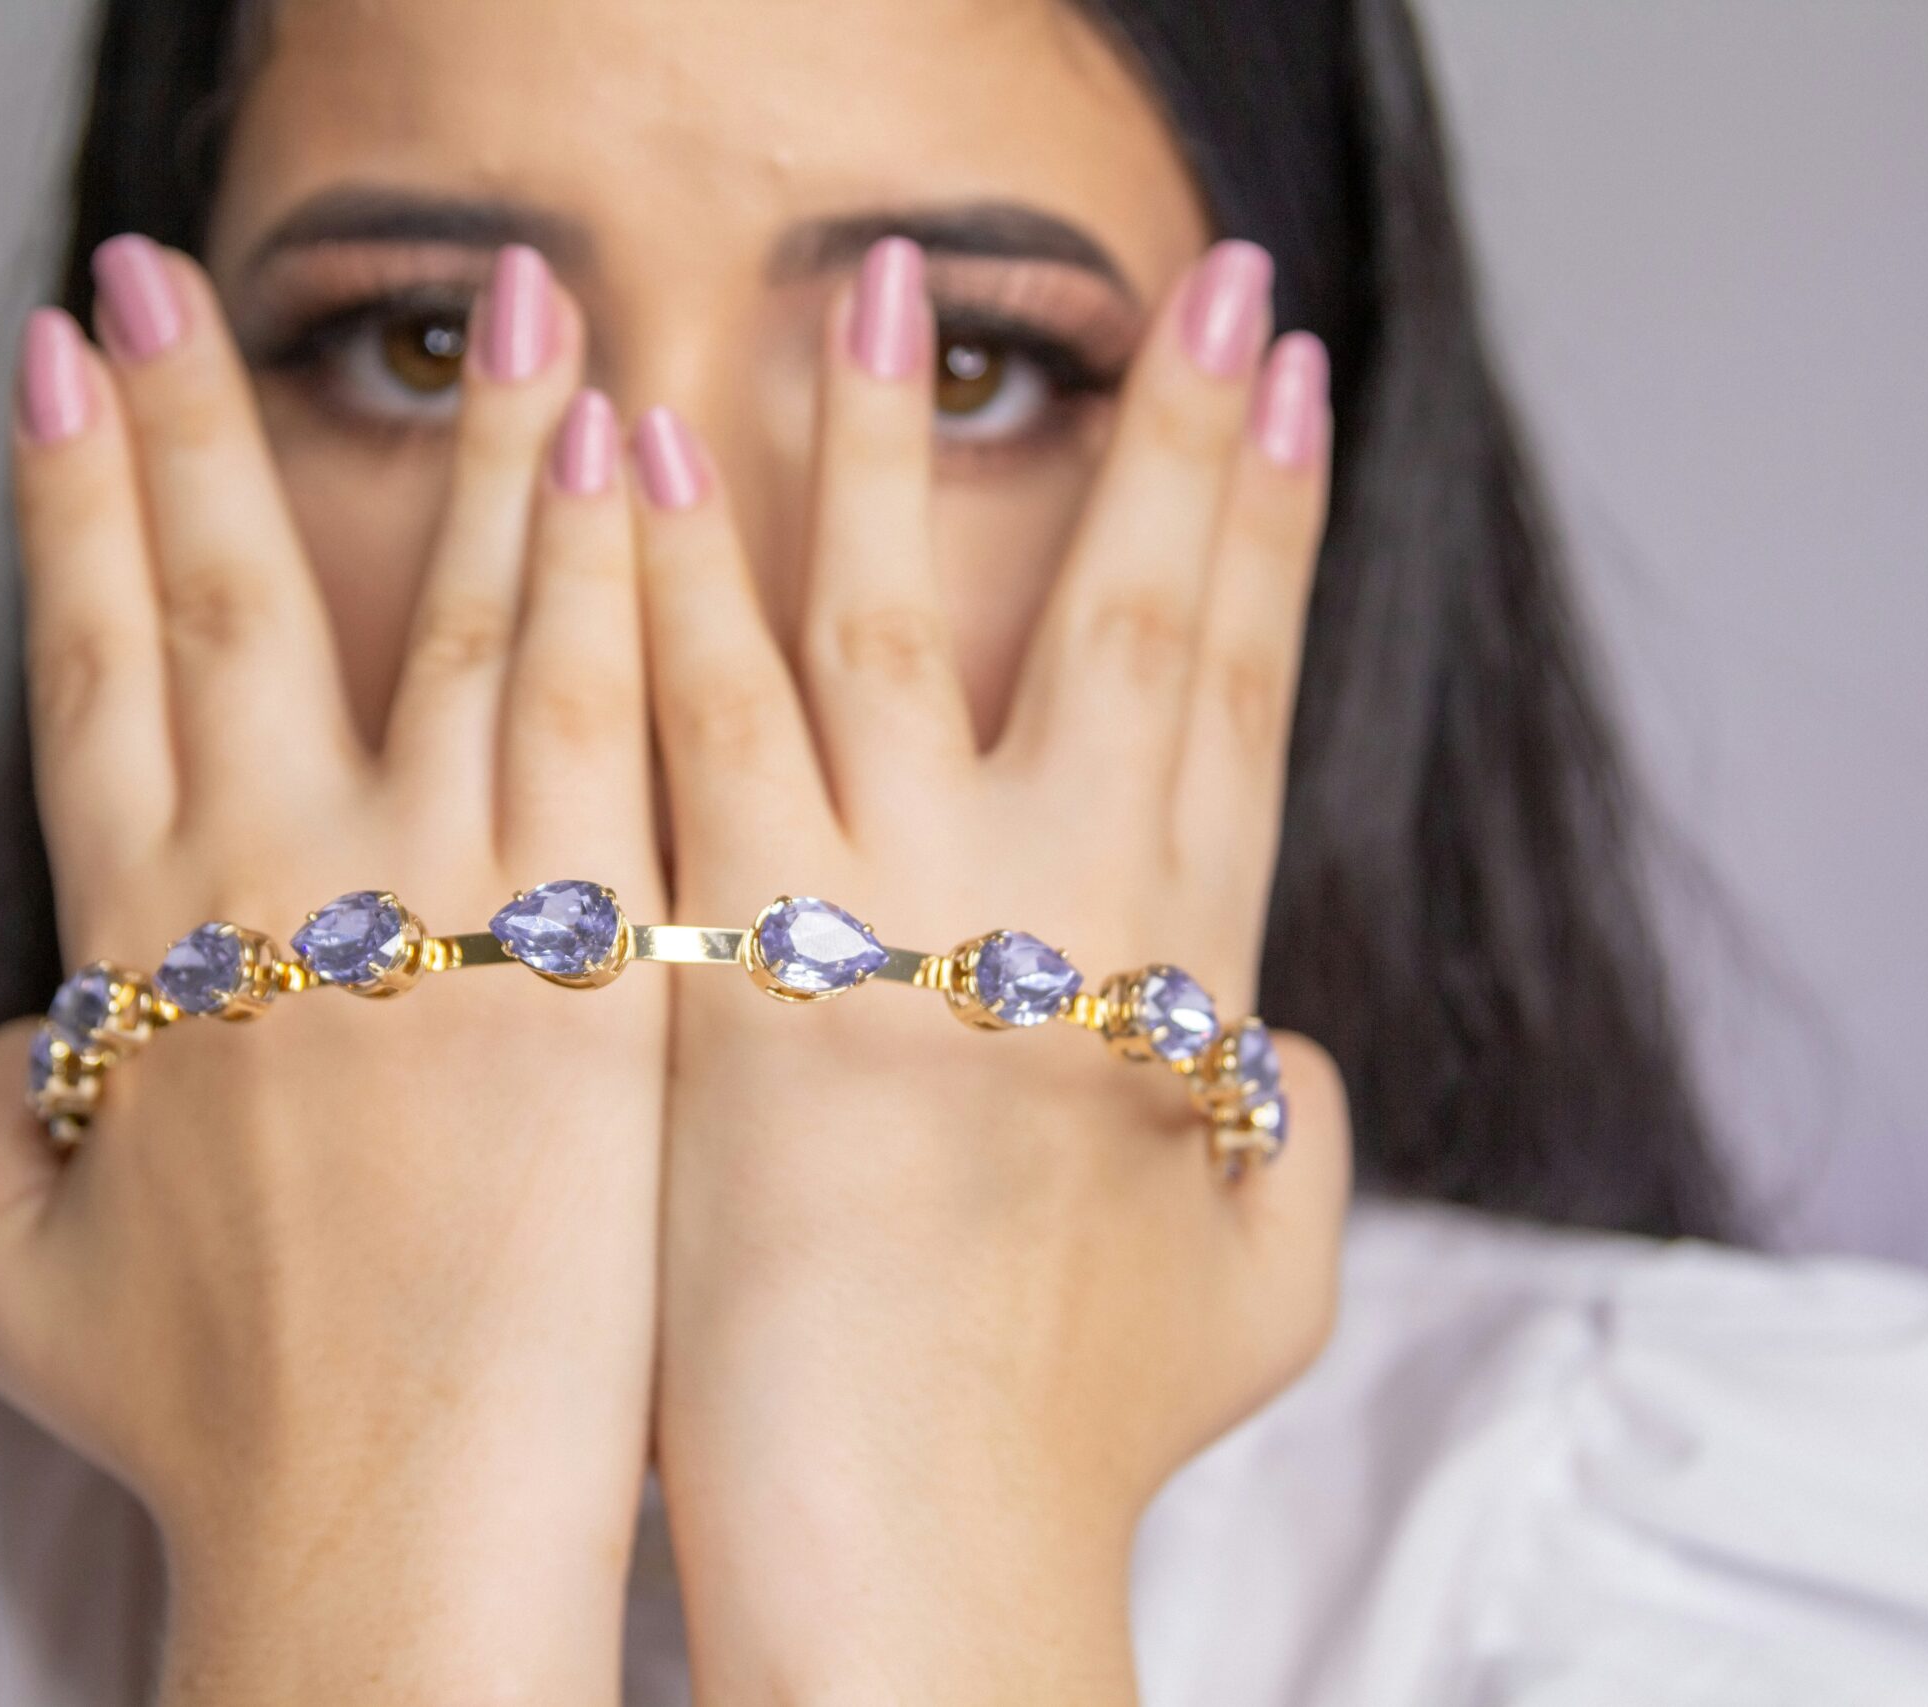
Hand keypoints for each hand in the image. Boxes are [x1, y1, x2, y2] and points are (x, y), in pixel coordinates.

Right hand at [0, 240, 659, 1704]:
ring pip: (462, 616)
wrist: (394, 1522)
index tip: (55, 376)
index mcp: (138, 948)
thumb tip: (40, 1038)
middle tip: (170, 280)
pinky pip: (619, 720)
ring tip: (507, 303)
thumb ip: (9, 1128)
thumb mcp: (27, 1276)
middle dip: (189, 421)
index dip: (60, 507)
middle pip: (229, 595)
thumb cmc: (226, 1427)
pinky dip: (628, 579)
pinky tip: (648, 467)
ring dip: (479, 444)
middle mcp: (283, 888)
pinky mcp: (608, 950)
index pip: (83, 666)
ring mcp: (455, 907)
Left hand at [637, 238, 1351, 1702]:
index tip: (1296, 387)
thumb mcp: (1256, 1294)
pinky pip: (688, 727)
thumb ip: (1288, 1144)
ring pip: (899, 628)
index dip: (1278, 530)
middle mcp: (1063, 915)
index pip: (1252, 696)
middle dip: (1182, 439)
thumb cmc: (1070, 1442)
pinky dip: (664, 583)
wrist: (918, 1548)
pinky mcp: (730, 965)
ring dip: (891, 449)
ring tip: (879, 291)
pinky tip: (631, 461)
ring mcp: (895, 926)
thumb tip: (1289, 1054)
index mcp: (1190, 975)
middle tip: (1209, 280)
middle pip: (1139, 620)